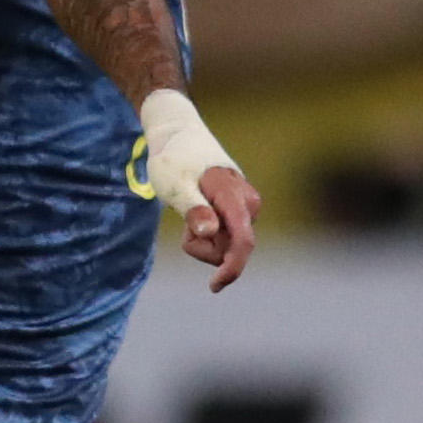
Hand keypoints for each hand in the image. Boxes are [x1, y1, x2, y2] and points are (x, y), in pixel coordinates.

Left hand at [181, 162, 260, 291]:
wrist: (179, 136)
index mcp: (233, 196)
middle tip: (183, 223)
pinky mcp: (241, 213)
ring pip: (225, 246)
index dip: (232, 268)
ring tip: (188, 210)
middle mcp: (248, 204)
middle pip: (228, 250)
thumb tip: (211, 232)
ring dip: (202, 240)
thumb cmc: (174, 161)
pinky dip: (205, 234)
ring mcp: (247, 209)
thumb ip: (193, 209)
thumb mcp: (175, 185)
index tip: (213, 286)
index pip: (243, 241)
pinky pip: (223, 239)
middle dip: (202, 248)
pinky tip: (198, 211)